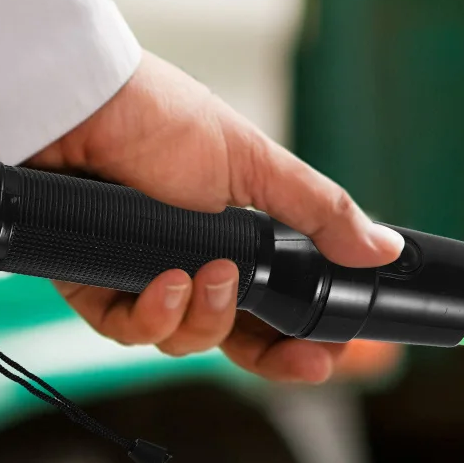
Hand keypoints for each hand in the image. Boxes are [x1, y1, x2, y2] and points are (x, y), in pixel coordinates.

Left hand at [27, 52, 402, 383]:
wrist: (79, 106)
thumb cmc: (159, 118)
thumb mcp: (257, 164)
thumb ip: (321, 213)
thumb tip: (384, 249)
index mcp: (233, 238)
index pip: (272, 310)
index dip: (298, 340)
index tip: (330, 353)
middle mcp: (188, 264)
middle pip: (233, 340)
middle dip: (270, 355)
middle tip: (302, 356)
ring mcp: (140, 278)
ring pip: (182, 341)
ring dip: (203, 319)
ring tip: (208, 277)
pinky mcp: (91, 286)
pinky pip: (127, 331)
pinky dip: (151, 316)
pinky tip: (166, 284)